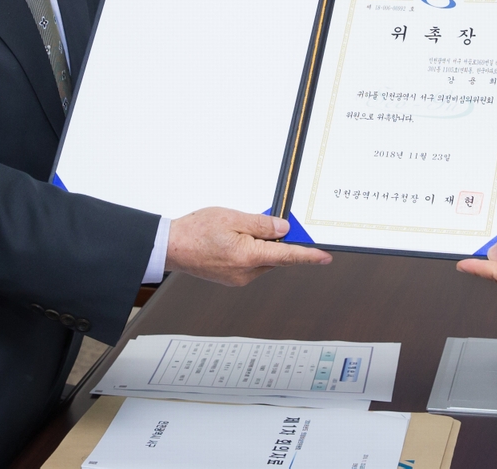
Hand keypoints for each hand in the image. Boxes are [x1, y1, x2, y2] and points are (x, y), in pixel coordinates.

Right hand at [165, 208, 330, 286]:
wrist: (171, 247)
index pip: (287, 256)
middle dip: (277, 242)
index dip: (309, 256)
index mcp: (248, 256)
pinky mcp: (231, 279)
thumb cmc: (196, 231)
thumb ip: (261, 224)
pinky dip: (251, 252)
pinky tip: (236, 239)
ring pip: (263, 261)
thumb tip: (283, 229)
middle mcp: (245, 273)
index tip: (325, 257)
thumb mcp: (232, 217)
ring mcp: (238, 279)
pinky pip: (251, 265)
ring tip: (240, 228)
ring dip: (262, 246)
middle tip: (268, 223)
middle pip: (276, 258)